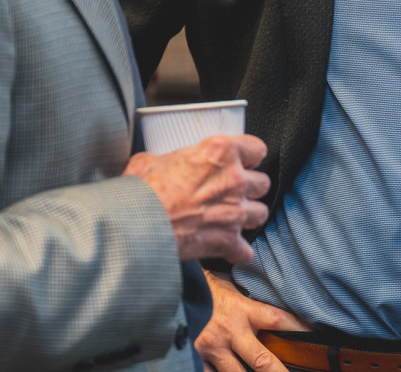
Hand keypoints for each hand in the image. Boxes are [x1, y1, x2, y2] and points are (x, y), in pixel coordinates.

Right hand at [124, 134, 269, 263]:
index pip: (257, 148)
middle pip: (262, 183)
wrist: (137, 225)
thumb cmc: (142, 191)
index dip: (250, 156)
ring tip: (232, 218)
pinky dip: (237, 251)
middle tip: (233, 191)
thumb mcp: (148, 160)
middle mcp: (234, 180)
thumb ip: (164, 159)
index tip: (243, 162)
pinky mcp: (228, 240)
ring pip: (261, 213)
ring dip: (248, 216)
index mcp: (219, 152)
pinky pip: (246, 250)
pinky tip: (227, 248)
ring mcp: (234, 212)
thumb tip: (156, 164)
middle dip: (250, 188)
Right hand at [196, 271, 308, 371]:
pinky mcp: (197, 358)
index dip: (301, 330)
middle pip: (263, 361)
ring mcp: (212, 348)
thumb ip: (250, 300)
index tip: (317, 337)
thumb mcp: (231, 287)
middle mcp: (229, 331)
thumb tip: (277, 303)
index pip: (279, 320)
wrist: (170, 287)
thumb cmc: (204, 287)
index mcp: (241, 309)